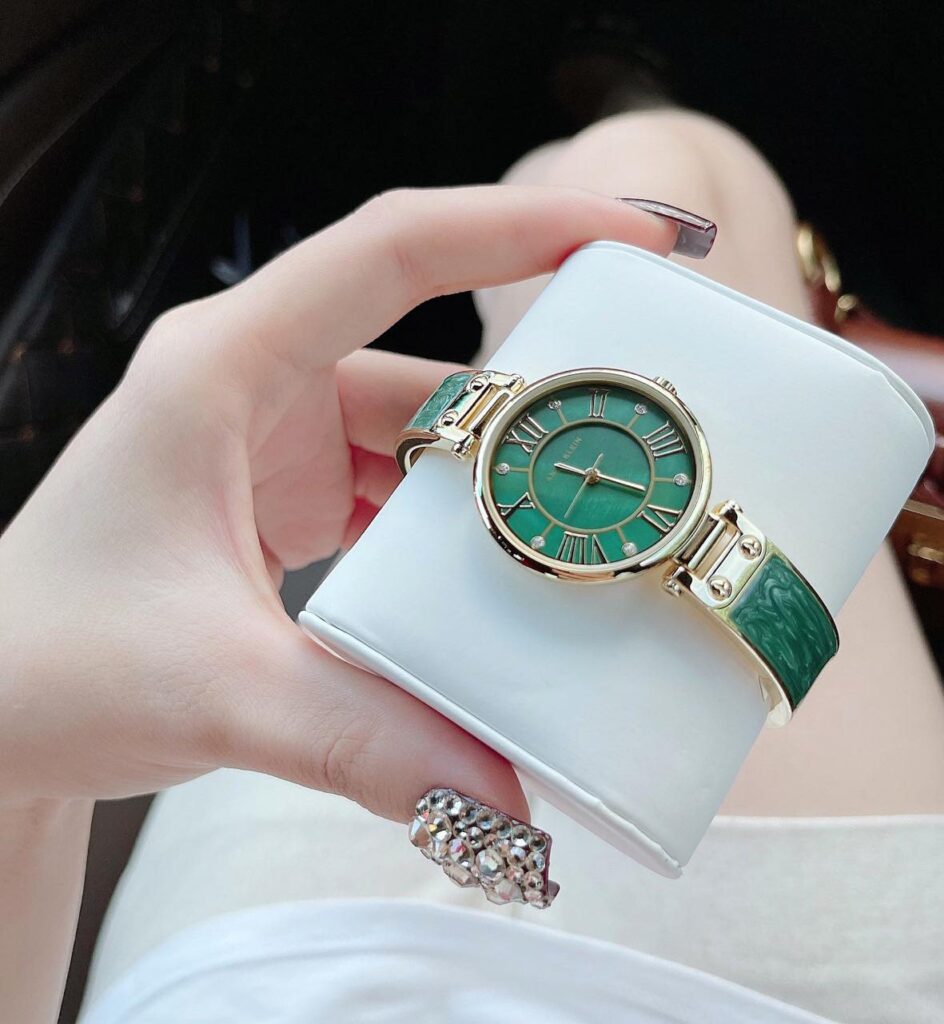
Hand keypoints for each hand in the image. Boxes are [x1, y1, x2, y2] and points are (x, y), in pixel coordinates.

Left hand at [0, 187, 675, 821]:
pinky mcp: (295, 496)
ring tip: (582, 537)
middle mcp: (259, 384)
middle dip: (536, 401)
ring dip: (496, 489)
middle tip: (637, 441)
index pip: (391, 251)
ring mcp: (279, 441)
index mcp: (224, 368)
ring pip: (426, 438)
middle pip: (432, 360)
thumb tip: (503, 795)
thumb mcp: (214, 690)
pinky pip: (403, 494)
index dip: (520, 225)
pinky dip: (454, 535)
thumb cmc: (48, 664)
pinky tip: (499, 582)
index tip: (634, 236)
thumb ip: (363, 739)